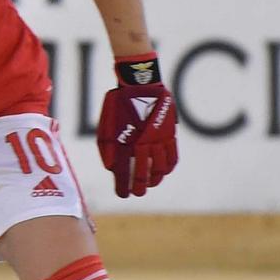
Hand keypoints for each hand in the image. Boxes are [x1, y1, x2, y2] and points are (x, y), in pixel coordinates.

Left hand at [96, 54, 177, 196]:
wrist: (139, 84)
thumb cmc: (118, 106)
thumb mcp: (106, 126)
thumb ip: (108, 149)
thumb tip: (112, 169)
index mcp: (123, 141)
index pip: (123, 173)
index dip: (123, 187)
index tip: (123, 194)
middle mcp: (142, 143)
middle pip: (142, 175)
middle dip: (139, 188)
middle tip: (137, 193)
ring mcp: (157, 139)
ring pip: (159, 169)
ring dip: (155, 180)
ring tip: (151, 183)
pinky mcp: (169, 134)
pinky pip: (172, 157)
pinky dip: (168, 167)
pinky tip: (164, 171)